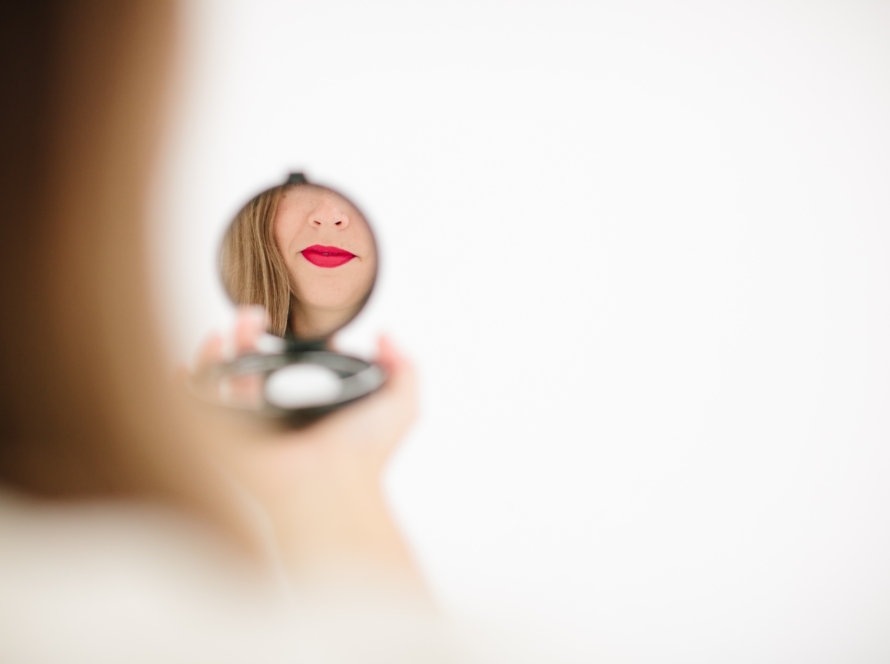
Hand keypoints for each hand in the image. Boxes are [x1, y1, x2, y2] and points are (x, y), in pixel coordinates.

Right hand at [190, 306, 420, 582]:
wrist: (332, 485)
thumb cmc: (364, 454)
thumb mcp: (402, 405)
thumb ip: (404, 367)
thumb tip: (387, 336)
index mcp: (314, 406)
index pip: (296, 363)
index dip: (295, 337)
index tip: (299, 319)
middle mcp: (280, 413)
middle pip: (253, 362)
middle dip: (248, 333)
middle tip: (253, 315)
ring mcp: (250, 424)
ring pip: (222, 378)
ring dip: (219, 349)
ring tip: (226, 331)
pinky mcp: (223, 437)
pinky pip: (194, 407)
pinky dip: (186, 383)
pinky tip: (187, 365)